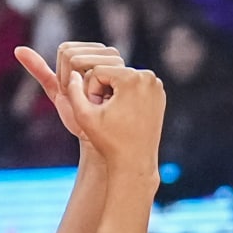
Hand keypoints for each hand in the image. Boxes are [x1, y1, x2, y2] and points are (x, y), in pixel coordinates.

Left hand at [15, 42, 125, 145]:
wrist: (98, 135)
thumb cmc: (79, 116)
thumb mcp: (56, 91)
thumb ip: (39, 70)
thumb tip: (18, 49)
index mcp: (92, 53)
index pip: (65, 49)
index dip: (63, 73)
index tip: (74, 90)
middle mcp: (107, 54)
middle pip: (70, 53)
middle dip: (68, 78)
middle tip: (84, 96)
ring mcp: (117, 62)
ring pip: (78, 61)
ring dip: (77, 85)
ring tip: (93, 99)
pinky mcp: (123, 73)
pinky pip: (90, 72)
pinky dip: (88, 89)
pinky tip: (100, 101)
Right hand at [49, 61, 164, 182]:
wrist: (135, 161)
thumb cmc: (109, 140)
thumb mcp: (84, 116)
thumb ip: (73, 91)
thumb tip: (73, 72)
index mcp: (132, 78)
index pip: (98, 71)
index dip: (91, 91)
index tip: (96, 110)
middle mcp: (148, 77)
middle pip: (112, 73)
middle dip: (103, 90)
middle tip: (105, 114)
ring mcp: (156, 85)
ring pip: (122, 79)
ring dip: (113, 93)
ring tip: (114, 115)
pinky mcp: (159, 94)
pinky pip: (134, 87)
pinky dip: (126, 97)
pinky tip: (124, 114)